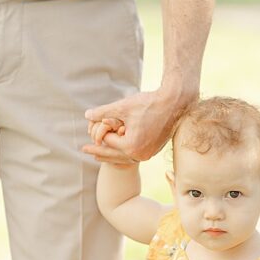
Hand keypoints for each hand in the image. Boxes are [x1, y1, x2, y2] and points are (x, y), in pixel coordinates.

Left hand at [81, 87, 195, 162]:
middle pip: (114, 154)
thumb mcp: (122, 106)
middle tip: (84, 150)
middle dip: (98, 151)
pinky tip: (119, 150)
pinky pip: (135, 154)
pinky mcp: (155, 150)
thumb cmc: (149, 103)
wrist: (175, 103)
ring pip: (124, 157)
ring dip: (111, 154)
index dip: (101, 131)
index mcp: (131, 146)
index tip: (96, 123)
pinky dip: (124, 152)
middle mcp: (141, 154)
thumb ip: (102, 112)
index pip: (108, 142)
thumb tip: (86, 115)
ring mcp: (149, 154)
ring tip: (98, 155)